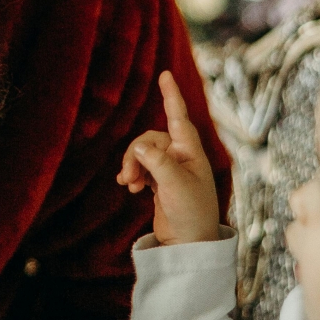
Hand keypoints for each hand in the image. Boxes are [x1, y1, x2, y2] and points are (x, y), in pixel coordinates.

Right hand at [116, 71, 218, 244]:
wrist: (190, 244)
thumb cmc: (191, 213)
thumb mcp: (174, 185)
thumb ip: (157, 161)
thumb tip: (138, 147)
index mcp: (191, 152)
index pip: (178, 117)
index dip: (171, 95)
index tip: (165, 74)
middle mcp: (181, 156)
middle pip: (150, 139)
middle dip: (135, 154)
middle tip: (129, 178)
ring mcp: (170, 169)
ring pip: (142, 153)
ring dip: (132, 166)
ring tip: (129, 185)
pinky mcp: (161, 182)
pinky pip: (142, 167)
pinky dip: (133, 174)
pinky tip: (129, 188)